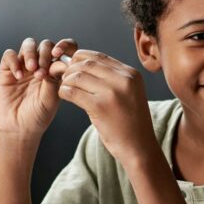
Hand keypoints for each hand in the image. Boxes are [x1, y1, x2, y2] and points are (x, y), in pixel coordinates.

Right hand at [0, 37, 77, 137]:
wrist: (19, 127)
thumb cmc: (38, 114)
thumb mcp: (51, 98)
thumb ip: (54, 79)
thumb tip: (59, 62)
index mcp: (56, 70)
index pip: (63, 49)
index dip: (63, 46)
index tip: (59, 55)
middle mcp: (41, 64)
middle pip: (45, 45)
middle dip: (45, 53)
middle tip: (42, 70)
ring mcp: (24, 65)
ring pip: (28, 44)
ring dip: (31, 54)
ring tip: (31, 70)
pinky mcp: (8, 69)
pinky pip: (9, 55)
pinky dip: (14, 61)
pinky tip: (18, 76)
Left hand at [51, 49, 154, 166]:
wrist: (139, 147)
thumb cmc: (130, 123)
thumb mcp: (128, 94)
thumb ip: (112, 78)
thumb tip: (83, 65)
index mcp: (131, 74)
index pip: (99, 56)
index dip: (80, 59)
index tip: (73, 68)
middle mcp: (124, 80)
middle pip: (86, 63)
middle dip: (70, 69)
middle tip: (63, 78)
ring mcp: (112, 93)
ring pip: (77, 76)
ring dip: (66, 81)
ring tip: (66, 89)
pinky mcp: (100, 107)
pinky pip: (72, 92)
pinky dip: (64, 92)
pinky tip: (66, 97)